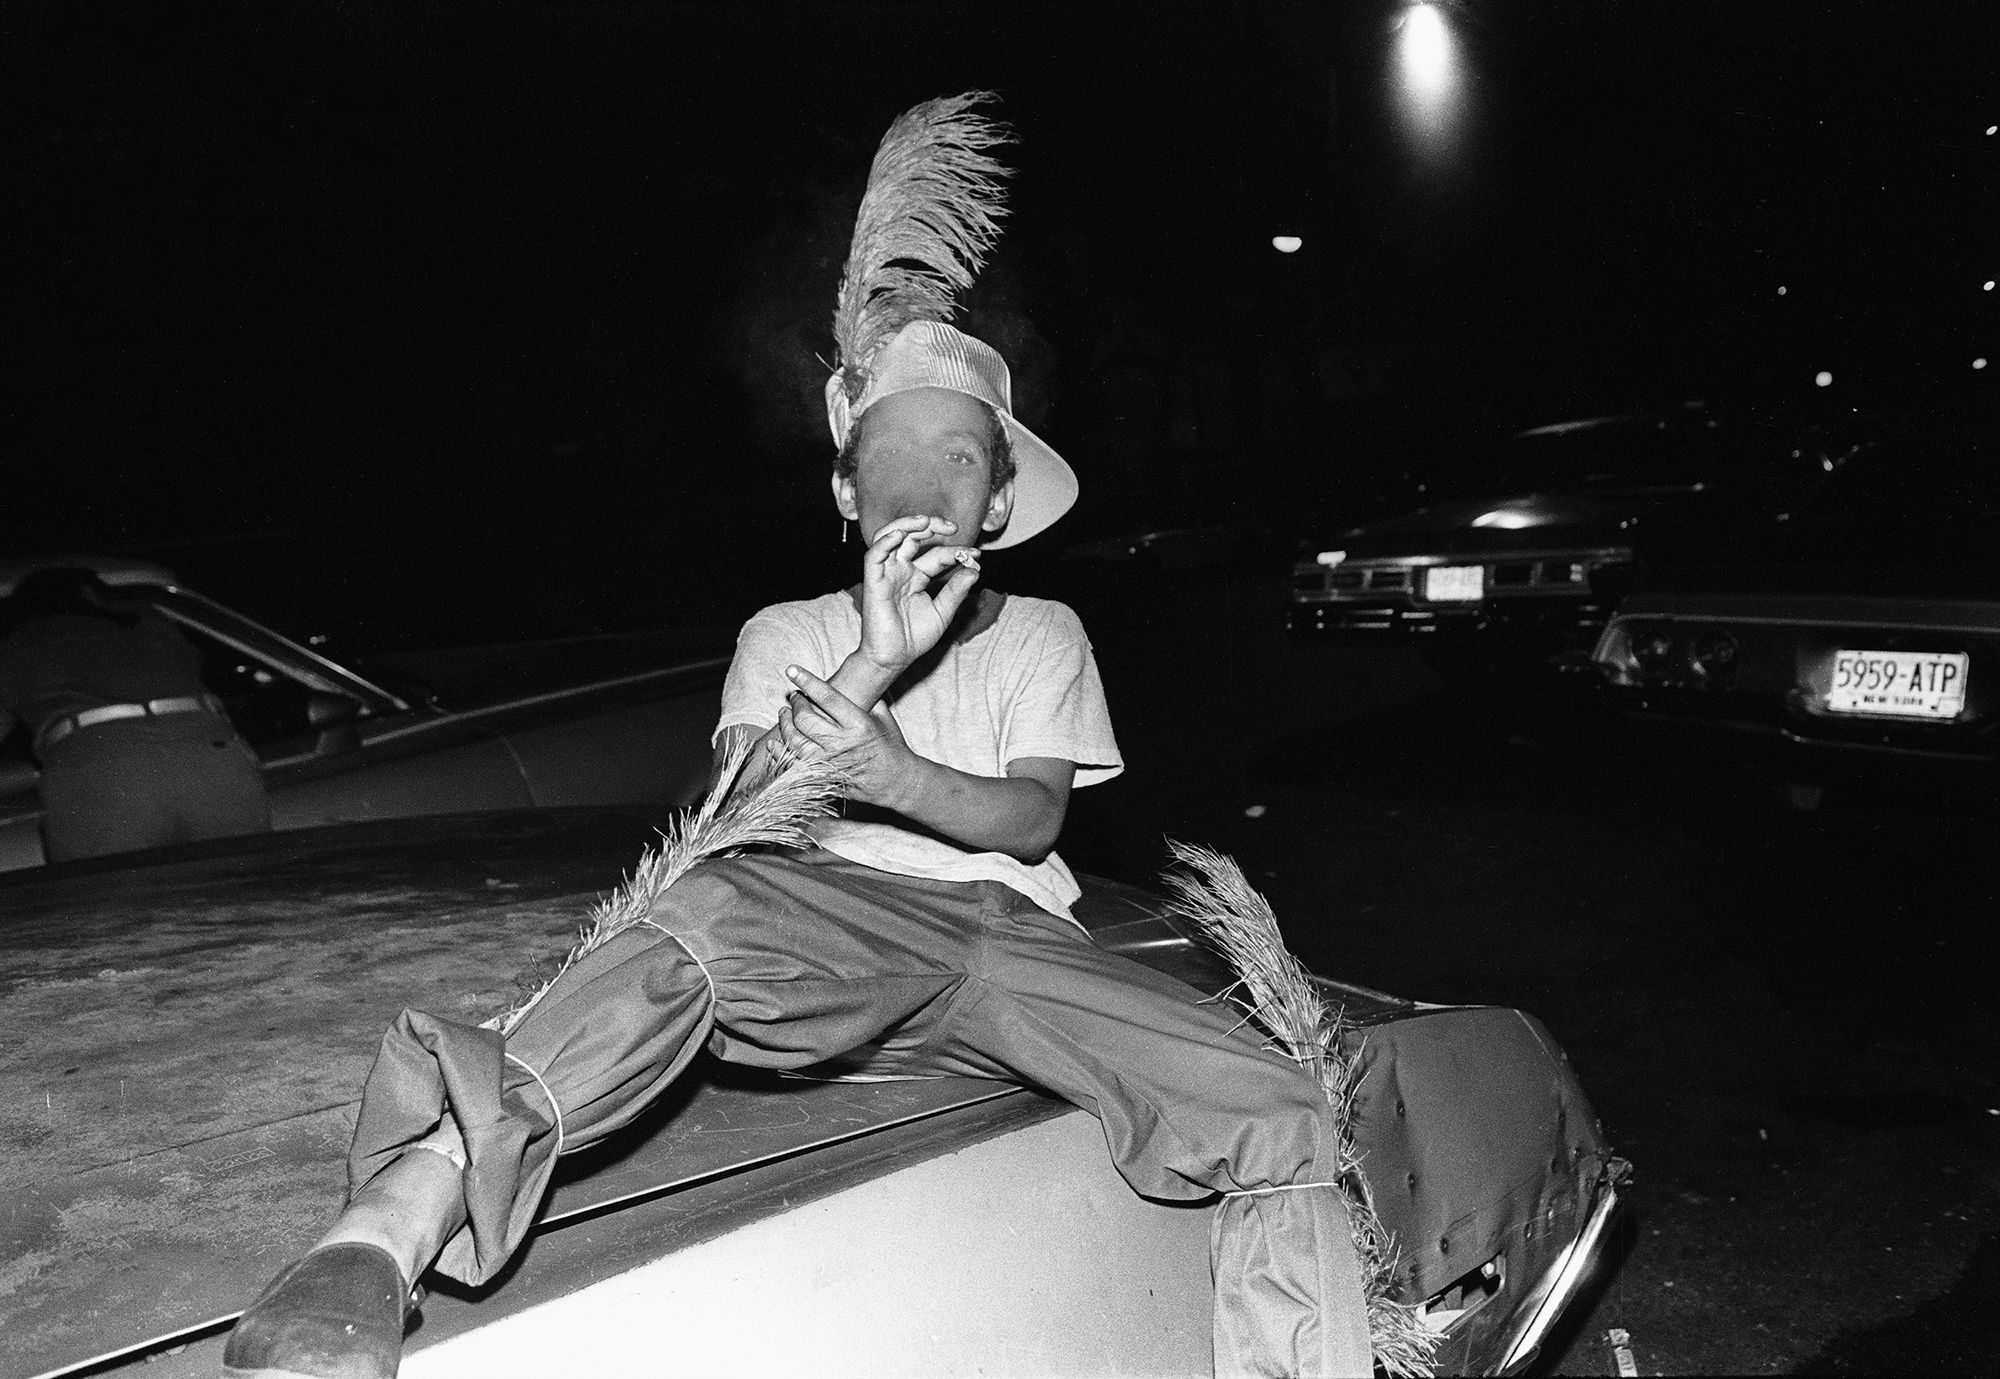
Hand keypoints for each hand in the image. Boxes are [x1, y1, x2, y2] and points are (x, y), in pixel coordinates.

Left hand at [776, 665, 919, 808]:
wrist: (895, 782)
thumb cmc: (889, 745)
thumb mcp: (883, 716)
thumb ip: (866, 696)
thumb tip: (850, 675)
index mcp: (859, 725)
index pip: (827, 697)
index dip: (807, 682)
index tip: (792, 670)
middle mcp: (842, 744)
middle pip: (805, 719)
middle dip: (795, 704)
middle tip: (794, 697)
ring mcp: (830, 763)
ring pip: (794, 741)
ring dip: (784, 724)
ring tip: (784, 714)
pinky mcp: (821, 778)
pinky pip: (792, 764)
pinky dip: (779, 752)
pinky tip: (775, 742)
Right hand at [857, 515, 980, 671]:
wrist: (894, 658)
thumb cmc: (915, 638)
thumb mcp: (943, 612)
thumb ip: (956, 591)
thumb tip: (973, 570)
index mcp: (917, 576)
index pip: (937, 555)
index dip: (955, 551)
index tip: (975, 555)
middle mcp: (901, 570)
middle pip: (913, 536)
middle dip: (932, 526)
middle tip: (952, 527)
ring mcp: (887, 573)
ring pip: (890, 536)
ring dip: (907, 524)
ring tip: (926, 522)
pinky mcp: (873, 581)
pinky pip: (874, 554)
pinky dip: (885, 541)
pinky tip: (901, 535)